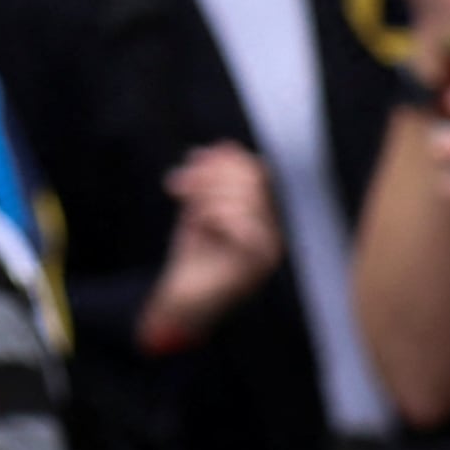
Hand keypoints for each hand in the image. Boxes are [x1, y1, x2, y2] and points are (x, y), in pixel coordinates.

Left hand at [141, 143, 281, 349]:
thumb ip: (210, 180)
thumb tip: (221, 146)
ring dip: (207, 196)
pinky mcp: (259, 263)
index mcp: (261, 216)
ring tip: (190, 214)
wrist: (180, 303)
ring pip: (246, 195)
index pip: (255, 169)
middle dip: (209, 174)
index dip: (223, 159)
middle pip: (252, 176)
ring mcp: (270, 248)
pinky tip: (202, 228)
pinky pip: (243, 222)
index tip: (190, 163)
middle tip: (177, 187)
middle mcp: (273, 231)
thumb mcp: (198, 209)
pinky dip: (215, 216)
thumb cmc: (192, 260)